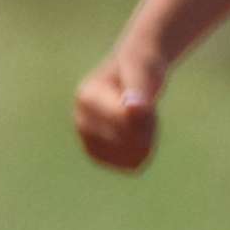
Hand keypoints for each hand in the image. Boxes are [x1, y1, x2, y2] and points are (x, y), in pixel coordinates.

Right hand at [74, 49, 162, 172]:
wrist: (132, 70)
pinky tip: (138, 134)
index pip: (124, 122)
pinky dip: (142, 152)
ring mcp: (87, 138)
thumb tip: (132, 108)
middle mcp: (81, 120)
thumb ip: (139, 88)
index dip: (146, 116)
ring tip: (141, 119)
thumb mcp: (143, 69)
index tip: (147, 102)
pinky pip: (129, 164)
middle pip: (127, 141)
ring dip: (146, 140)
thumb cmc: (139, 65)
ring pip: (130, 156)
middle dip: (147, 127)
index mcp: (87, 97)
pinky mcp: (98, 153)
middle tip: (147, 107)